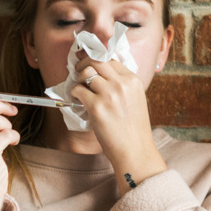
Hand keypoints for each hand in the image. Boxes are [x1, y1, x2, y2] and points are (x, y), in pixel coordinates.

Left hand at [71, 53, 166, 189]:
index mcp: (133, 81)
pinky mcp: (97, 106)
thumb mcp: (137, 100)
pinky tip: (78, 101)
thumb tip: (103, 76)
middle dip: (84, 63)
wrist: (135, 151)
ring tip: (80, 89)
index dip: (97, 61)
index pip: (111, 60)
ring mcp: (109, 94)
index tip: (90, 66)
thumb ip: (123, 86)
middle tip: (78, 71)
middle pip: (97, 61)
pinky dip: (74, 93)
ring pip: (86, 73)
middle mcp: (122, 84)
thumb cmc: (135, 130)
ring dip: (78, 79)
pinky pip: (78, 89)